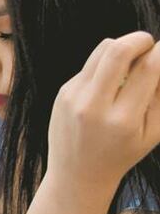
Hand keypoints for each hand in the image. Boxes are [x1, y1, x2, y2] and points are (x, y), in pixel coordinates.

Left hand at [48, 32, 159, 194]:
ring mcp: (74, 98)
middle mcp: (94, 107)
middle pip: (118, 49)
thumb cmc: (122, 153)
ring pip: (102, 49)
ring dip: (123, 48)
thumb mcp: (153, 131)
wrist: (77, 175)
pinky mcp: (63, 93)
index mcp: (123, 120)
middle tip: (149, 47)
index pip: (148, 68)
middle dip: (140, 39)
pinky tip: (109, 85)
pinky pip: (90, 65)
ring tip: (131, 64)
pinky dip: (106, 66)